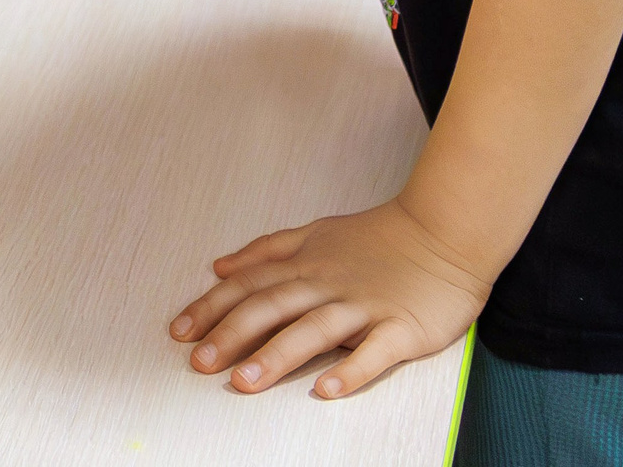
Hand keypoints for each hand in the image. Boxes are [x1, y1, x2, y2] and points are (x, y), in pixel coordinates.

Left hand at [170, 197, 489, 399]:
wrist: (443, 232)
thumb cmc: (378, 238)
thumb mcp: (315, 233)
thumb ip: (266, 250)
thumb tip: (220, 265)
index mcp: (306, 264)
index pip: (249, 286)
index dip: (211, 308)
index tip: (180, 332)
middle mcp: (328, 284)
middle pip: (271, 308)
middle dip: (231, 335)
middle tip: (199, 363)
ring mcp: (364, 306)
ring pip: (313, 330)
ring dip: (277, 355)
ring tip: (245, 381)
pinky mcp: (401, 328)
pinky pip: (373, 352)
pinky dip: (350, 369)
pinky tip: (325, 389)